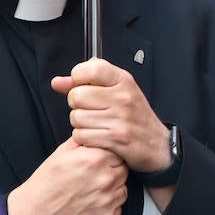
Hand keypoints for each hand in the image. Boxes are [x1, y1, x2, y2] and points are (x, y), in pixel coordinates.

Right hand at [7, 138, 126, 214]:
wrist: (35, 214)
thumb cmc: (46, 184)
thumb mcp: (62, 152)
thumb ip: (84, 140)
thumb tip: (96, 132)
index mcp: (95, 159)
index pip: (118, 150)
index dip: (108, 155)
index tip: (100, 160)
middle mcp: (105, 179)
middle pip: (123, 168)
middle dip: (112, 170)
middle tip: (93, 176)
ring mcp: (108, 200)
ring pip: (123, 187)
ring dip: (112, 188)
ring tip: (91, 190)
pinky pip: (118, 206)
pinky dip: (109, 205)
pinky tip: (92, 203)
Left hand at [52, 58, 169, 172]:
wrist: (157, 145)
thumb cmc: (134, 116)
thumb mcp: (117, 91)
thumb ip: (86, 82)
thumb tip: (57, 82)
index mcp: (123, 80)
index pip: (89, 69)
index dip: (79, 79)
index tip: (85, 87)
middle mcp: (122, 97)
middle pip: (76, 96)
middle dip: (78, 106)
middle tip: (91, 111)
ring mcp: (119, 118)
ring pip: (76, 118)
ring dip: (81, 124)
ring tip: (96, 125)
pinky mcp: (115, 138)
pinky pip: (81, 135)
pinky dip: (84, 139)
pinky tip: (97, 136)